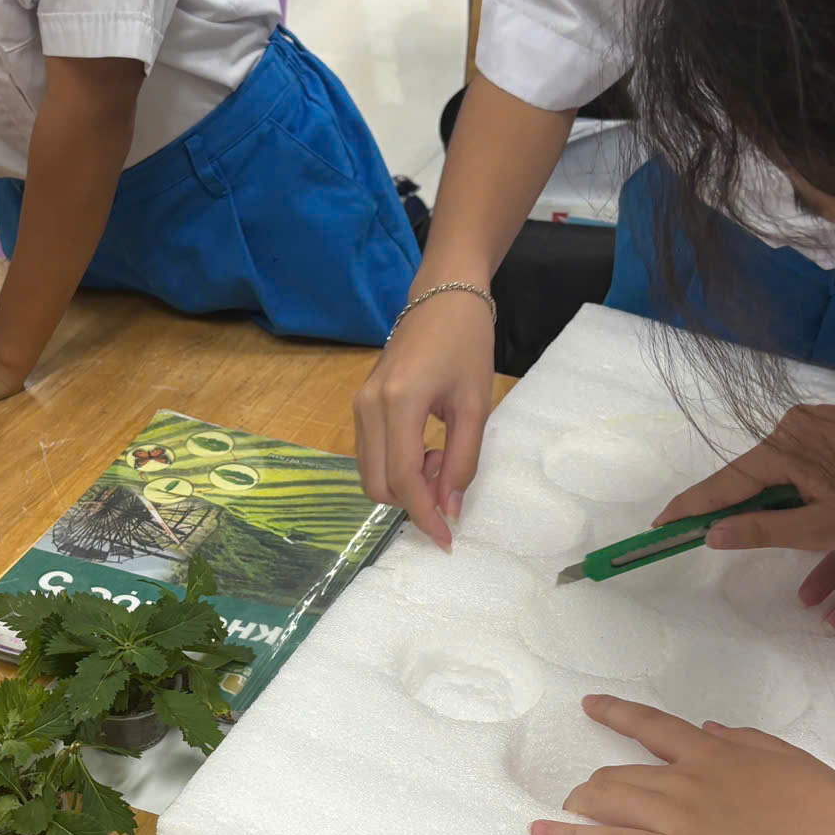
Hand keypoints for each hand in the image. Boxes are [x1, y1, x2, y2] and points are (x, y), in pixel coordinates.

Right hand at [353, 288, 494, 546]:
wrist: (443, 296)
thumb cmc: (467, 343)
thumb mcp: (475, 404)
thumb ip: (463, 460)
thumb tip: (450, 508)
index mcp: (398, 403)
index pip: (404, 479)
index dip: (425, 516)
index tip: (447, 539)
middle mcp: (368, 407)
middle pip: (378, 485)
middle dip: (414, 502)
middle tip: (450, 483)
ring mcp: (359, 405)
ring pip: (370, 475)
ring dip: (405, 486)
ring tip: (441, 461)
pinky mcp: (360, 405)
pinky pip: (371, 455)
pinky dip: (396, 468)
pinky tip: (426, 450)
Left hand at [531, 696, 834, 834]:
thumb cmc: (826, 809)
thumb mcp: (787, 758)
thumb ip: (744, 741)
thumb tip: (709, 730)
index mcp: (714, 753)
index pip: (652, 726)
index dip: (617, 714)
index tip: (592, 705)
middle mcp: (685, 780)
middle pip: (620, 772)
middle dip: (598, 781)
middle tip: (588, 792)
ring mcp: (674, 820)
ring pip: (608, 800)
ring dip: (583, 804)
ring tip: (571, 810)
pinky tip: (542, 833)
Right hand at [655, 402, 834, 553]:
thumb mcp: (823, 529)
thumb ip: (762, 530)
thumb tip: (711, 533)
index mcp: (787, 445)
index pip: (726, 483)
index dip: (692, 508)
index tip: (660, 525)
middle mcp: (800, 421)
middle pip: (754, 471)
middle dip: (735, 503)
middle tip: (707, 535)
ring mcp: (826, 418)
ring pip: (783, 464)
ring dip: (773, 494)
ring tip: (768, 526)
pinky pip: (809, 454)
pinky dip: (800, 480)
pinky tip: (814, 502)